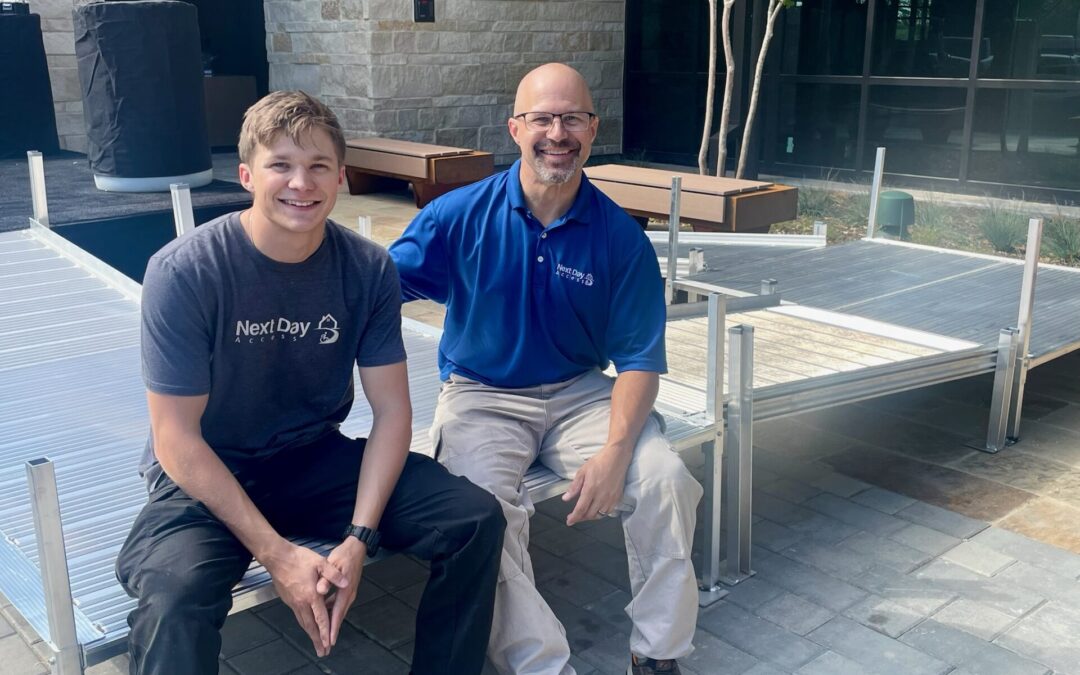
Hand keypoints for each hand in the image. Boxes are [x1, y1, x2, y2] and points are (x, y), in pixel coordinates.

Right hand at [264, 542, 348, 657]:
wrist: (277, 557)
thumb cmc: (299, 558)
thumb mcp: (320, 562)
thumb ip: (333, 574)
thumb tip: (345, 582)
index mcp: (311, 594)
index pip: (320, 617)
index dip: (325, 631)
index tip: (329, 643)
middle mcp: (301, 602)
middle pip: (310, 626)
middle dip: (317, 640)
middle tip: (322, 652)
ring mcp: (293, 602)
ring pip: (303, 622)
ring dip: (310, 634)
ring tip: (316, 644)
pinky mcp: (288, 599)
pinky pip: (298, 616)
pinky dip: (305, 624)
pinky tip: (308, 626)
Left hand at [317, 537, 367, 647]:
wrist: (356, 547)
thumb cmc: (344, 555)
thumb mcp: (333, 564)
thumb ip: (326, 578)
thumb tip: (319, 591)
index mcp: (345, 590)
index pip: (337, 612)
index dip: (333, 627)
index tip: (329, 640)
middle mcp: (349, 594)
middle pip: (339, 616)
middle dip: (333, 630)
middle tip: (326, 645)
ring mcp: (349, 592)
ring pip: (339, 611)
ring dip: (332, 622)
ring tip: (324, 633)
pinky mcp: (347, 589)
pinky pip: (338, 604)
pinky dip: (331, 611)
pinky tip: (323, 612)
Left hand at [562, 445, 631, 525]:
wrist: (617, 457)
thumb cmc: (599, 462)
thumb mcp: (582, 471)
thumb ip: (574, 486)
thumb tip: (565, 498)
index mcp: (591, 489)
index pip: (581, 509)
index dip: (574, 517)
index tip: (569, 521)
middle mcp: (601, 496)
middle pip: (589, 514)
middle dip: (580, 518)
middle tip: (574, 517)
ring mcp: (610, 498)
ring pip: (599, 515)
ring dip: (590, 517)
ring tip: (584, 514)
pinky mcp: (617, 497)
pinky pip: (608, 511)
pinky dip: (601, 514)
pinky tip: (596, 510)